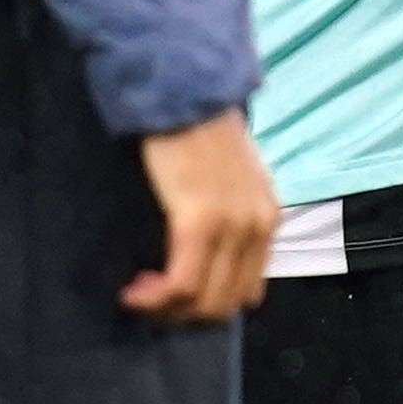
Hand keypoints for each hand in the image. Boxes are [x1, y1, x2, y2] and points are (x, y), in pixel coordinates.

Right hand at [125, 110, 277, 327]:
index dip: (205, 303)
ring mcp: (233, 224)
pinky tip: (135, 291)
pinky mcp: (201, 219)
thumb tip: (204, 258)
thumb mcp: (228, 179)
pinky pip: (183, 283)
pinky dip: (157, 298)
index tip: (170, 292)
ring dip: (167, 311)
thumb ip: (227, 216)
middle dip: (183, 315)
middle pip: (227, 305)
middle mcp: (258, 225)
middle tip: (148, 301)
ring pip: (205, 302)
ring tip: (137, 296)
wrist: (182, 89)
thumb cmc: (196, 130)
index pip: (246, 291)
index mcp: (268, 218)